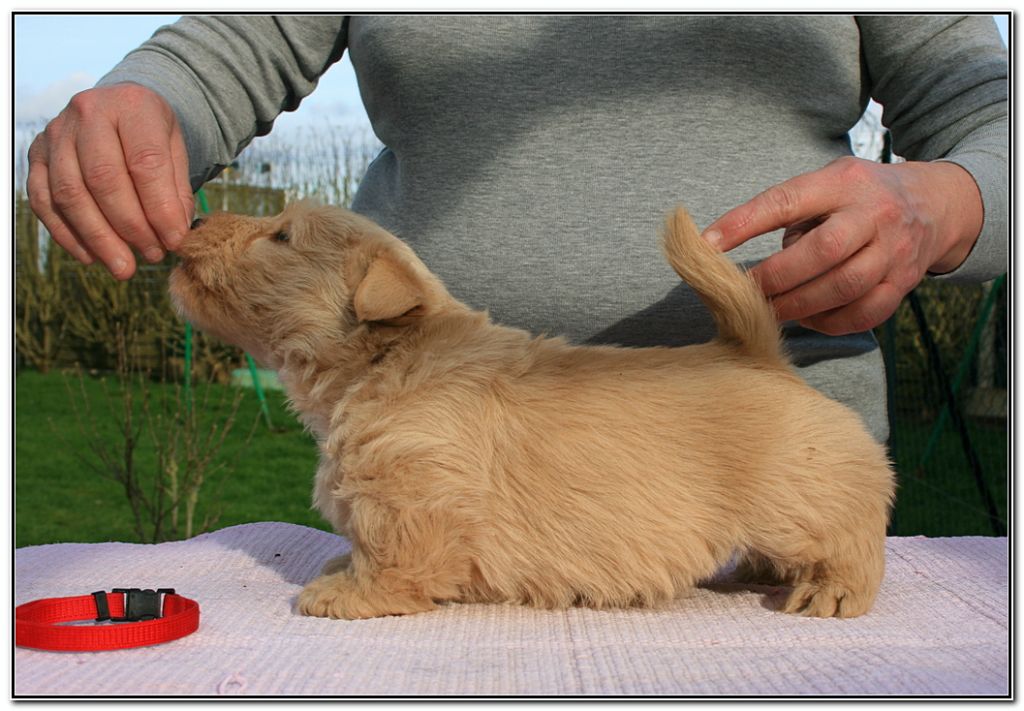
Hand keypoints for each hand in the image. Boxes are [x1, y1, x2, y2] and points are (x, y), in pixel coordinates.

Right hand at [27, 82, 193, 279]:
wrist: (120, 107)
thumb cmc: (153, 135)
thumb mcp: (177, 151)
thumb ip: (177, 191)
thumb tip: (174, 236)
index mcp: (133, 106)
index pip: (145, 163)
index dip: (161, 209)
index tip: (175, 241)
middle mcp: (88, 113)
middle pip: (104, 180)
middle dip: (130, 227)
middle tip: (152, 256)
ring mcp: (56, 133)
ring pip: (70, 194)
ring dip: (98, 238)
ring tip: (124, 267)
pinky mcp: (37, 155)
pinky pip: (44, 201)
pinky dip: (67, 235)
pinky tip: (92, 257)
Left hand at [702, 156, 983, 334]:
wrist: (935, 204)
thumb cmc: (858, 196)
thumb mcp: (826, 183)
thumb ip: (788, 210)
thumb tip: (740, 251)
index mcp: (842, 183)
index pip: (786, 201)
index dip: (744, 223)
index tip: (707, 242)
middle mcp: (873, 214)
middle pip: (823, 251)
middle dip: (777, 277)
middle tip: (746, 292)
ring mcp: (894, 251)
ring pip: (845, 286)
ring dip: (800, 305)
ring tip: (771, 310)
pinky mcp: (903, 283)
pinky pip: (864, 313)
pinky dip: (830, 322)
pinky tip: (808, 318)